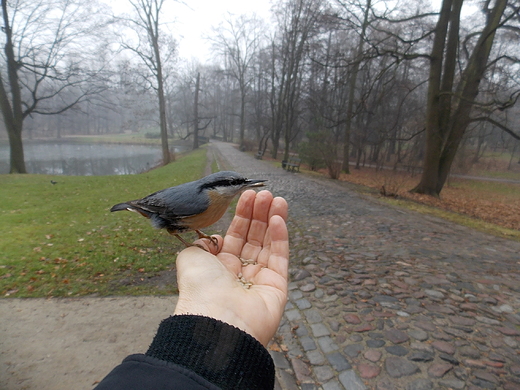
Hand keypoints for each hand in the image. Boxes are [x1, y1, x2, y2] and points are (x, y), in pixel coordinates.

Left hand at [173, 190, 288, 345]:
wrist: (216, 320)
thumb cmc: (200, 288)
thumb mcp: (190, 257)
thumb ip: (201, 243)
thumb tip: (211, 238)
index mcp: (220, 267)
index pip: (235, 235)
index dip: (242, 215)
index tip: (247, 195)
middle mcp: (241, 272)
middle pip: (254, 237)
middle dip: (259, 214)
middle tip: (265, 193)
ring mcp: (260, 279)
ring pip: (269, 244)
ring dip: (273, 220)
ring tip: (276, 198)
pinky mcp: (277, 286)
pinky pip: (279, 257)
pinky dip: (280, 236)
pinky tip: (278, 217)